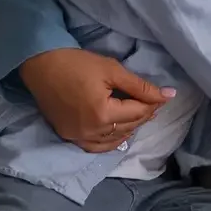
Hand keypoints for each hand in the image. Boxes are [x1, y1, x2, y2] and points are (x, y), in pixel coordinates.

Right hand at [19, 47, 170, 152]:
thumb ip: (140, 86)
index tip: (165, 95)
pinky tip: (120, 131)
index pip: (138, 112)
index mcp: (103, 114)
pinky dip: (111, 140)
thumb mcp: (112, 70)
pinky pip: (96, 146)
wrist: (41, 65)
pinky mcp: (69, 136)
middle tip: (155, 102)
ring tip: (141, 114)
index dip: (154, 103)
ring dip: (130, 127)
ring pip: (115, 139)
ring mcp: (78, 137)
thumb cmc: (77, 63)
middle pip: (128, 126)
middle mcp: (91, 131)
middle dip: (145, 114)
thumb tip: (168, 95)